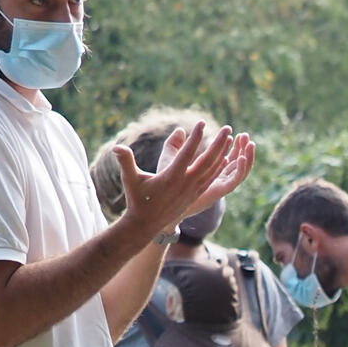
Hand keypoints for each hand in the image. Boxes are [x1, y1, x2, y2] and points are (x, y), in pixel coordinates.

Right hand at [115, 122, 252, 237]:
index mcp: (172, 176)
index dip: (196, 137)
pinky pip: (212, 178)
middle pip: (208, 160)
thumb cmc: (137, 199)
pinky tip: (225, 158)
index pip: (188, 153)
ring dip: (223, 153)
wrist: (147, 224)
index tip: (202, 122)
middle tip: (228, 128)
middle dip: (219, 143)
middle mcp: (187, 183)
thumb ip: (126, 161)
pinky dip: (220, 167)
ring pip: (213, 169)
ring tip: (230, 139)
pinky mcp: (196, 194)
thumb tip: (117, 146)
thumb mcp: (130, 179)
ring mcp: (194, 190)